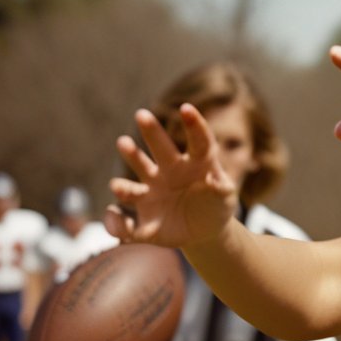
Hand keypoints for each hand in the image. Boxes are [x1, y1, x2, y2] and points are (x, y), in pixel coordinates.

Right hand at [104, 105, 238, 248]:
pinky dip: (117, 222)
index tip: (186, 108)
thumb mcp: (225, 201)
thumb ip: (222, 191)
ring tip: (123, 144)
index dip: (194, 125)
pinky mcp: (141, 215)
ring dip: (131, 158)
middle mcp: (170, 171)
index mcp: (196, 165)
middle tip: (142, 114)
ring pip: (138, 170)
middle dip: (152, 131)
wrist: (202, 232)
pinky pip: (124, 218)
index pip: (199, 142)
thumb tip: (217, 183)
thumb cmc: (215, 208)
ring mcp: (152, 190)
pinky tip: (115, 225)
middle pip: (161, 147)